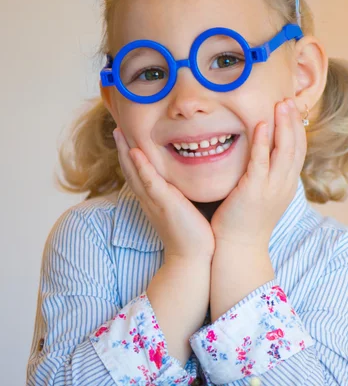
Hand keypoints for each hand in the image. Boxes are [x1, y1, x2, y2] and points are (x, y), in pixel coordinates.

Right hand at [113, 128, 214, 261]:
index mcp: (154, 200)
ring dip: (126, 151)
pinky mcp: (163, 204)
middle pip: (130, 170)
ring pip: (135, 172)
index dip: (131, 156)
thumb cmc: (193, 236)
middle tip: (117, 127)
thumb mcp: (185, 210)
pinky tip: (135, 151)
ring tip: (119, 131)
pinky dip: (141, 166)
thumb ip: (184, 195)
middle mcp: (149, 200)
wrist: (193, 258)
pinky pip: (149, 182)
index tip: (128, 137)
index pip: (139, 174)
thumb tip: (192, 182)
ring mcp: (154, 201)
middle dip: (123, 149)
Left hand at [210, 98, 306, 248]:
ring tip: (281, 104)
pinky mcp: (254, 191)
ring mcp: (272, 188)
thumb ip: (264, 177)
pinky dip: (264, 142)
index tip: (292, 110)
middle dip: (293, 121)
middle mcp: (284, 185)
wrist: (239, 249)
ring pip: (284, 151)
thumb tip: (261, 160)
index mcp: (286, 186)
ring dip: (283, 125)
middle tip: (289, 99)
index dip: (297, 129)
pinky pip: (262, 162)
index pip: (298, 151)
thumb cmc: (244, 223)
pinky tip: (262, 125)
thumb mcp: (261, 197)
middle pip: (296, 147)